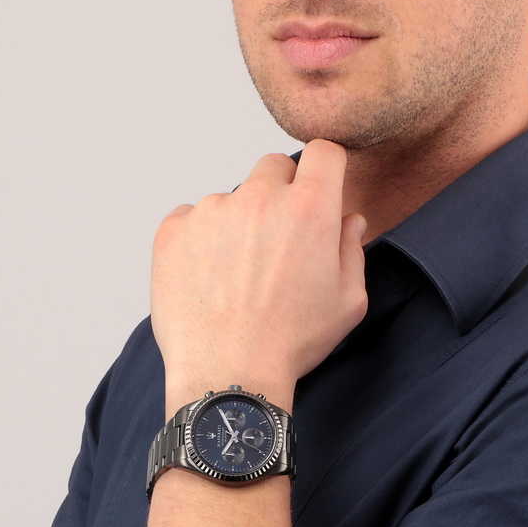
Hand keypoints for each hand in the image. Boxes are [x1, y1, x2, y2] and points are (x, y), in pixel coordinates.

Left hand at [151, 140, 367, 412]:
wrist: (228, 375)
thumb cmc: (290, 342)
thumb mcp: (347, 301)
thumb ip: (352, 250)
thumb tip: (347, 220)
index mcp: (310, 209)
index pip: (323, 151)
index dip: (325, 168)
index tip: (319, 185)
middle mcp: (260, 198)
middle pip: (273, 167)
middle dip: (280, 193)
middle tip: (276, 241)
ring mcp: (212, 211)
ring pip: (231, 198)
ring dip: (237, 222)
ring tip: (237, 275)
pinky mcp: (174, 230)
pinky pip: (192, 218)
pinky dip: (200, 240)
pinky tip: (208, 279)